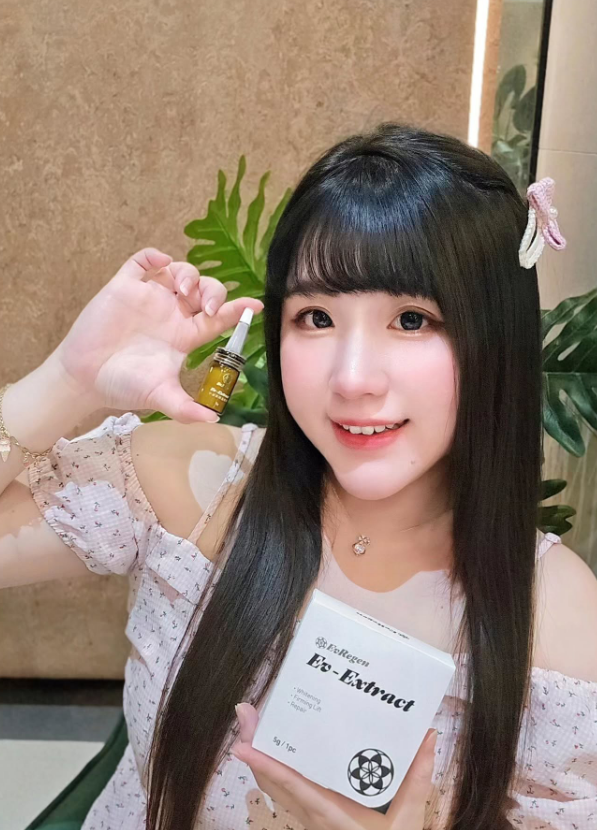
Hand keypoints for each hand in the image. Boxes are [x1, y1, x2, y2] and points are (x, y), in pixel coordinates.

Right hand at [52, 248, 263, 422]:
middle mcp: (171, 314)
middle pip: (205, 290)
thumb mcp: (159, 396)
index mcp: (185, 335)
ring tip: (184, 290)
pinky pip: (141, 262)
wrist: (85, 379)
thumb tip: (212, 420)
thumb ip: (184, 408)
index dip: (237, 309)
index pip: (218, 318)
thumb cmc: (123, 385)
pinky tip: (159, 262)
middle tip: (206, 305)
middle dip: (213, 291)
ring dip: (188, 274)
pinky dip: (153, 256)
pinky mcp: (124, 287)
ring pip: (178, 271)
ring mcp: (149, 298)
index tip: (255, 305)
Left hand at [232, 702, 436, 829]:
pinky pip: (284, 790)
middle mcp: (311, 815)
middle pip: (271, 781)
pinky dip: (273, 767)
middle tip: (245, 713)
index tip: (240, 744)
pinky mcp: (311, 815)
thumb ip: (417, 779)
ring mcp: (307, 817)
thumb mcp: (407, 820)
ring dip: (260, 755)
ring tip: (252, 722)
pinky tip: (275, 748)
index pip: (290, 786)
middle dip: (254, 746)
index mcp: (329, 814)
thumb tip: (427, 735)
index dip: (264, 764)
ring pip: (273, 786)